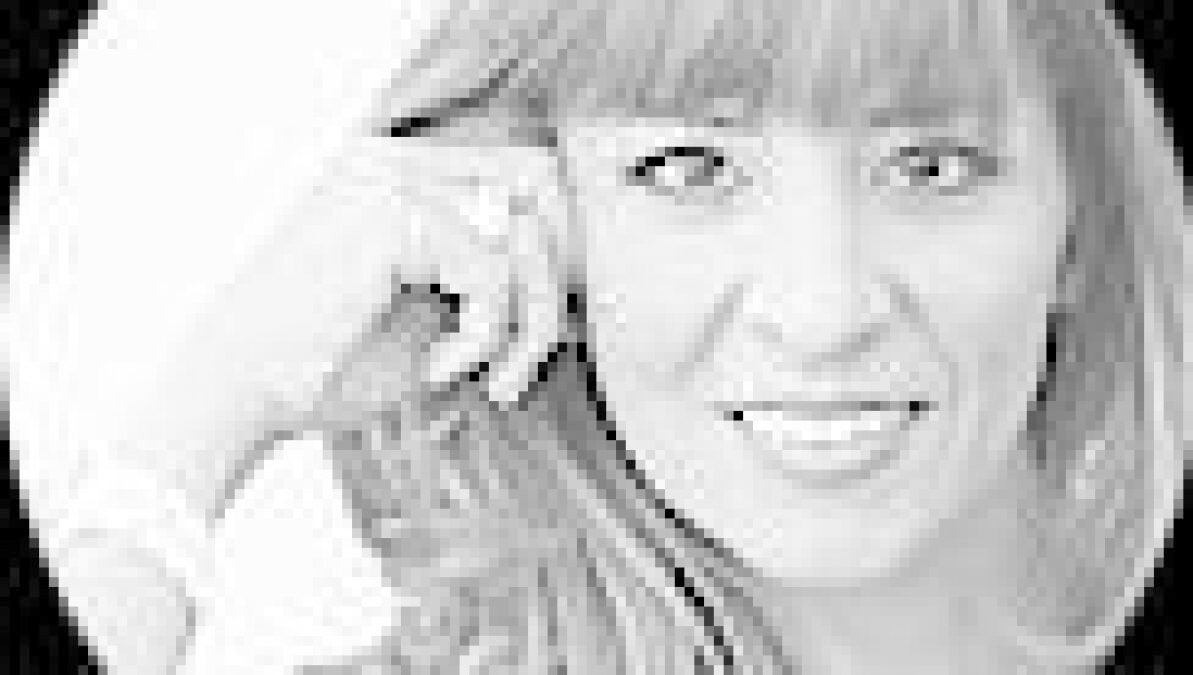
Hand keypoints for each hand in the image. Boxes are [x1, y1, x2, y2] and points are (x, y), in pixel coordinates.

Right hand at [112, 126, 568, 521]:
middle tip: (518, 365)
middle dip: (549, 290)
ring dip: (523, 327)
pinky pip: (490, 274)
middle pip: (538, 197)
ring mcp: (392, 179)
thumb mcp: (433, 313)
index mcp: (404, 174)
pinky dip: (482, 337)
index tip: (534, 337)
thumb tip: (575, 286)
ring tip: (486, 378)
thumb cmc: (330, 363)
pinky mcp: (391, 214)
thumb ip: (493, 281)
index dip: (550, 257)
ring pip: (524, 239)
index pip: (525, 181)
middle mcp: (399, 161)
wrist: (242, 394)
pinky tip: (437, 368)